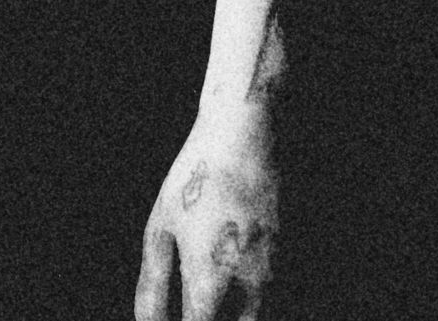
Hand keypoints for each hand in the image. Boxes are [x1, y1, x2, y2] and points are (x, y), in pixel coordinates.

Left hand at [136, 98, 279, 320]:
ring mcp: (273, 270)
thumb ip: (153, 284)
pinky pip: (265, 294)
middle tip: (191, 306)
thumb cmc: (194, 180)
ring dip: (229, 312)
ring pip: (252, 315)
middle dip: (208, 319)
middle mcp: (248, 282)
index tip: (169, 319)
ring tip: (204, 295)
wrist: (243, 135)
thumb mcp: (161, 228)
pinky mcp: (285, 257)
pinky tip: (225, 276)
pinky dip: (245, 298)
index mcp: (208, 277)